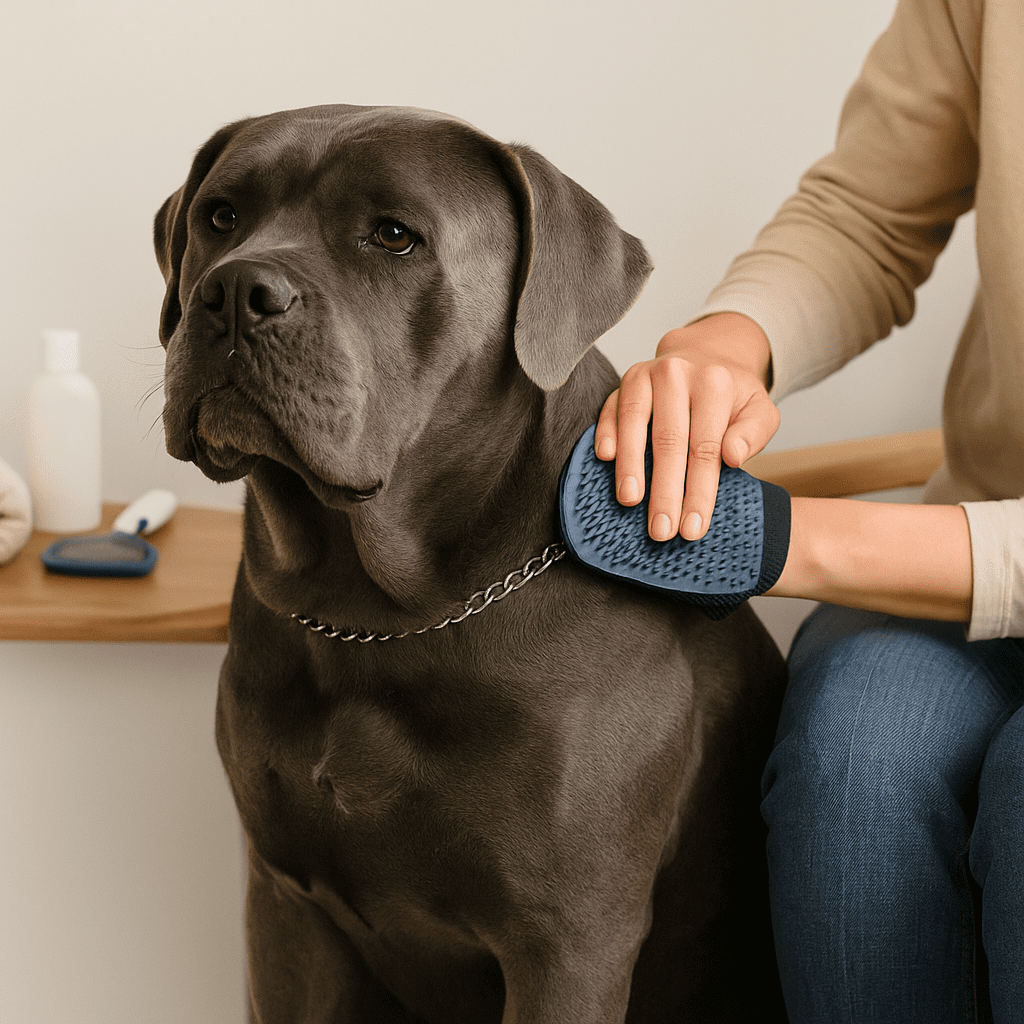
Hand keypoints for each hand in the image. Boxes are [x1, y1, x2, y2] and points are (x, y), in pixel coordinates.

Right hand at [595, 312, 779, 540]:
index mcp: (714, 384)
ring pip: (634, 423)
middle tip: (661, 530)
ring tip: (630, 501)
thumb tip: (733, 456)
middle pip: (669, 441)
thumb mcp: (760, 411)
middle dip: (664, 490)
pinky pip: (610, 408)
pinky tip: (605, 458)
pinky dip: (606, 433)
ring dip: (630, 466)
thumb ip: (753, 434)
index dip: (698, 491)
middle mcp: (677, 374)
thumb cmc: (732, 396)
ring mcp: (646, 375)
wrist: (706, 355)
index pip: (705, 447)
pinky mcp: (624, 381)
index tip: (692, 528)